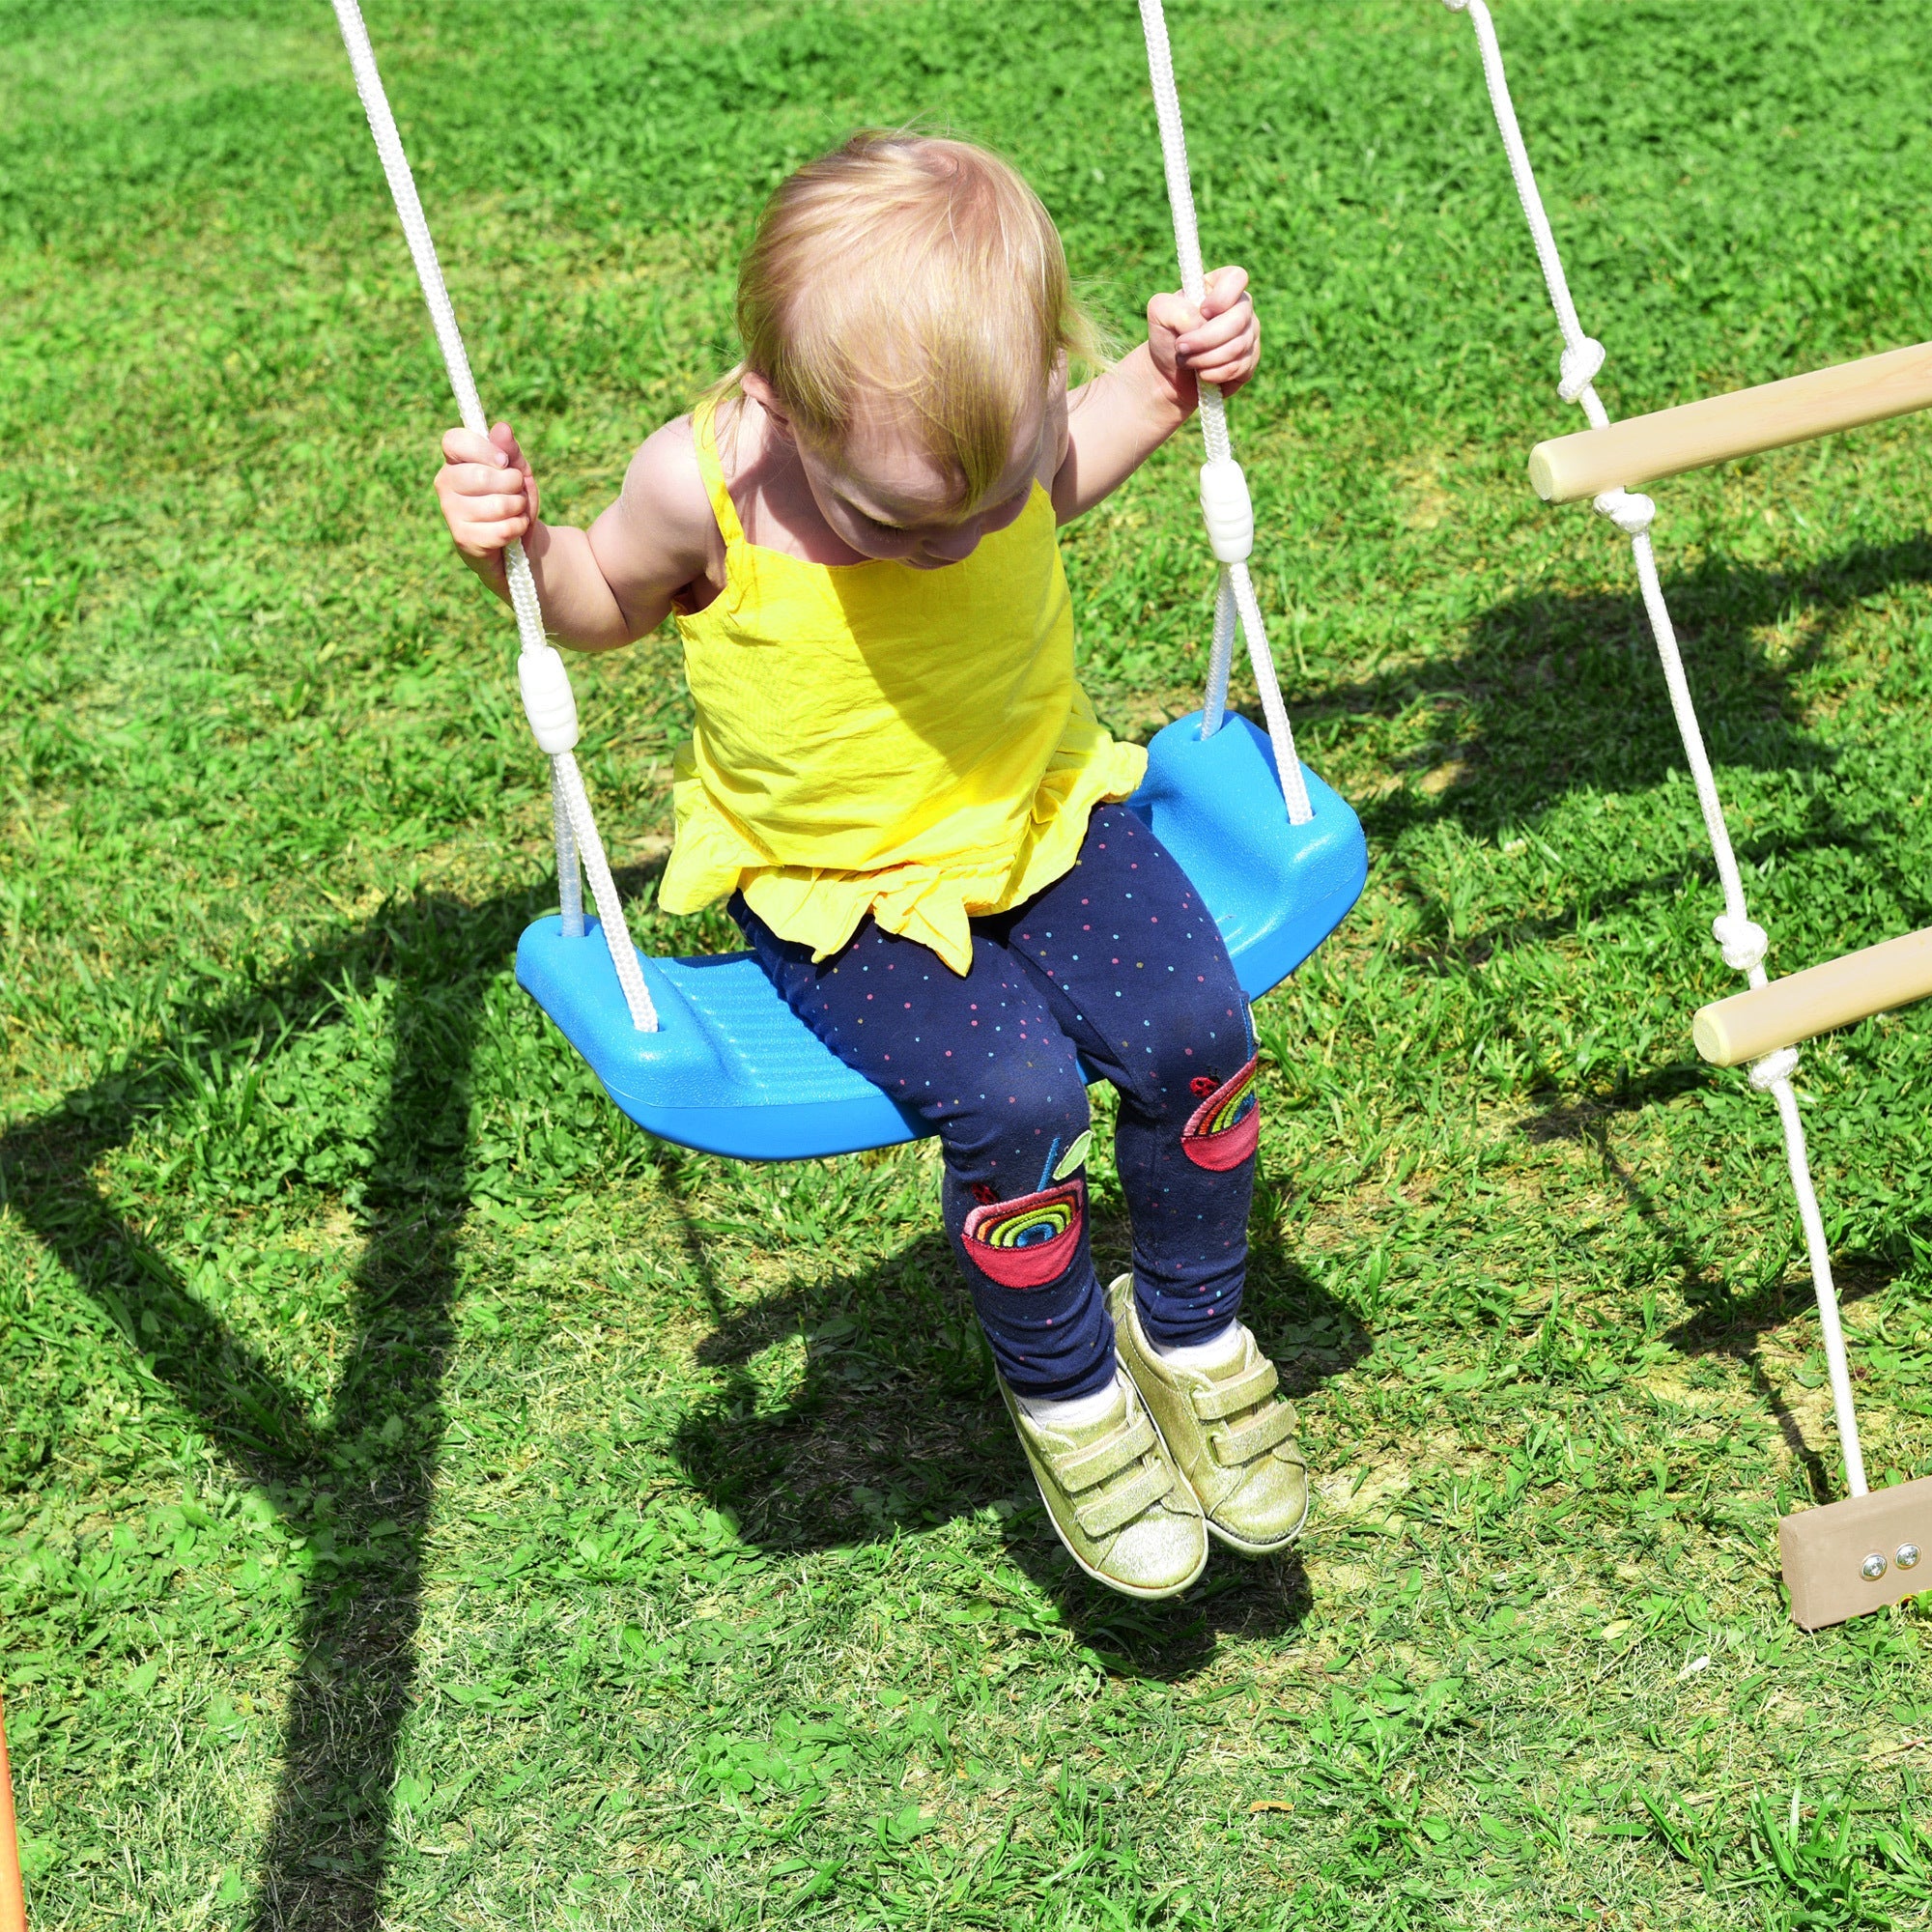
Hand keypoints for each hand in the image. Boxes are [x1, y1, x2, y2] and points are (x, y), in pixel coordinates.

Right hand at [434, 421, 538, 581]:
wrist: (519, 541)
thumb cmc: (514, 499)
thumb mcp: (518, 471)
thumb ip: (510, 450)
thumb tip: (502, 428)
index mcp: (455, 460)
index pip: (454, 440)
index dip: (484, 449)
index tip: (504, 462)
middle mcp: (445, 483)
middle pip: (481, 475)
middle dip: (513, 483)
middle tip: (516, 491)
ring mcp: (451, 512)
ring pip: (497, 505)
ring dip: (518, 508)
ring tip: (514, 511)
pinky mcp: (463, 539)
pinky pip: (502, 530)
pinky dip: (517, 528)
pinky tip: (512, 531)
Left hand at [1146, 265, 1259, 410]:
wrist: (1168, 373)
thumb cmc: (1166, 336)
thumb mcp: (1159, 313)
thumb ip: (1176, 308)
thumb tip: (1201, 324)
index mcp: (1220, 286)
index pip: (1237, 278)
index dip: (1222, 297)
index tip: (1202, 312)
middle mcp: (1240, 307)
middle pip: (1238, 319)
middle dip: (1205, 339)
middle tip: (1181, 347)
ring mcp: (1248, 334)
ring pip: (1237, 346)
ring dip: (1204, 358)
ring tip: (1185, 360)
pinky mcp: (1249, 361)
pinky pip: (1238, 367)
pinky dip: (1213, 373)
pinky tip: (1201, 373)